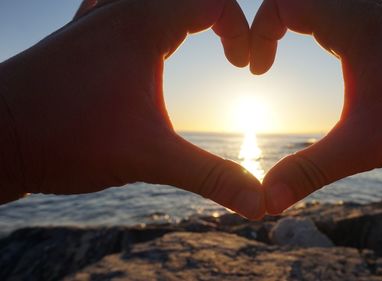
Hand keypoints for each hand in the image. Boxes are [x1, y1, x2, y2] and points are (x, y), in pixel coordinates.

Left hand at [0, 0, 264, 219]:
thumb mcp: (150, 159)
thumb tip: (260, 203)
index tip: (245, 69)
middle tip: (231, 53)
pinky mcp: (79, 35)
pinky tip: (142, 30)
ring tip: (200, 37)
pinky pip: (118, 2)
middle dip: (221, 17)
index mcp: (142, 25)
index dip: (243, 31)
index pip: (213, 1)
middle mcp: (118, 10)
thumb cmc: (64, 139)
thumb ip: (211, 177)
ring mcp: (94, 18)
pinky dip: (145, 10)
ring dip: (184, 11)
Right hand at [250, 0, 381, 213]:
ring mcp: (380, 18)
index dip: (257, 32)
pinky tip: (326, 58)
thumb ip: (311, 170)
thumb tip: (267, 198)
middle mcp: (364, 11)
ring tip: (279, 57)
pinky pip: (342, 13)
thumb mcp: (365, 146)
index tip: (257, 71)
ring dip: (292, 23)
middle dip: (268, 25)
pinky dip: (318, 27)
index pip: (283, 2)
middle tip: (263, 61)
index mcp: (351, 26)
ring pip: (320, 3)